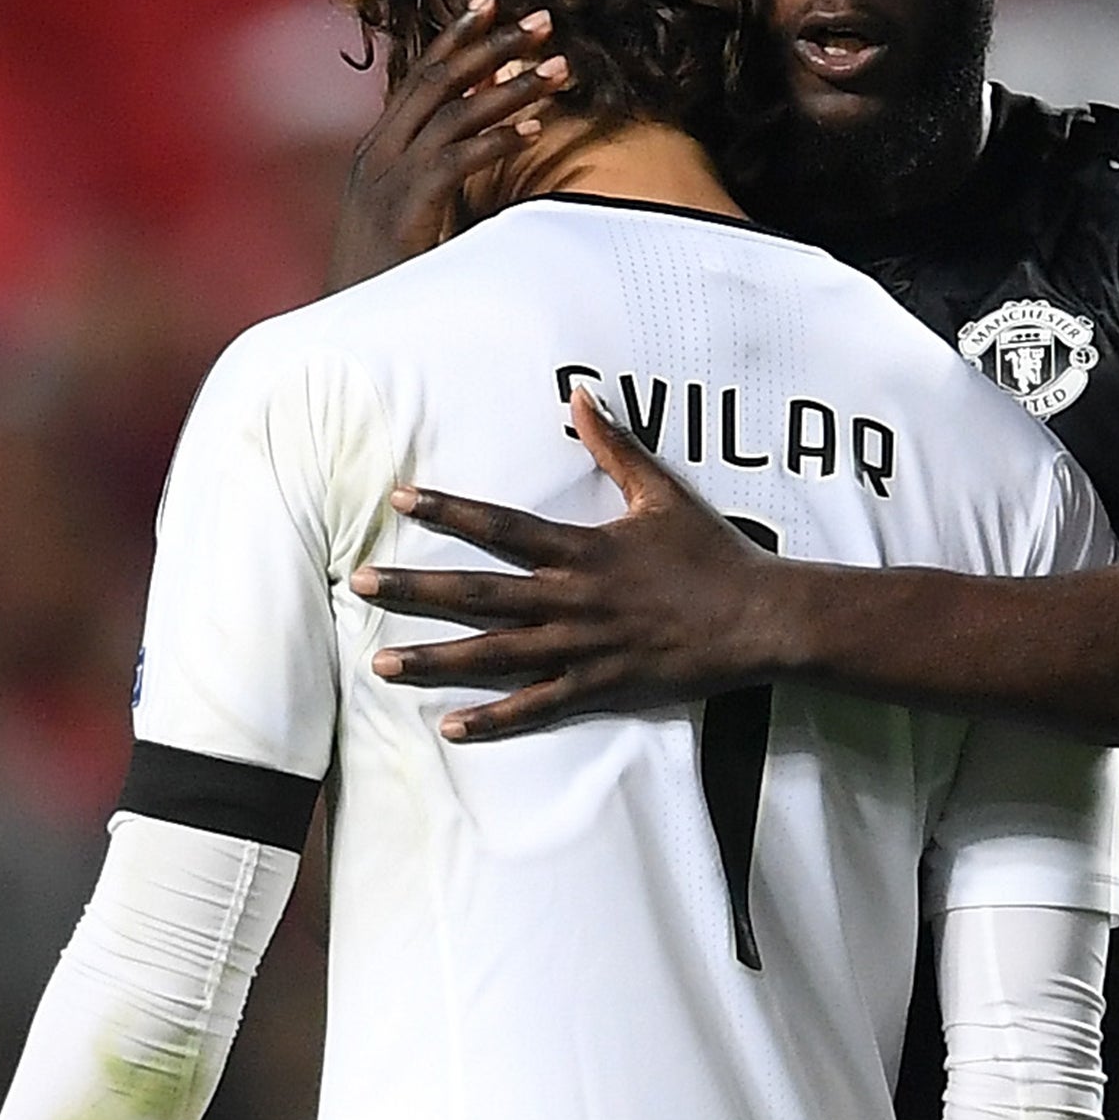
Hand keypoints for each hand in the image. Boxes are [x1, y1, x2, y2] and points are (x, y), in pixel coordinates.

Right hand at [326, 0, 571, 289]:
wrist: (350, 331)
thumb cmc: (388, 277)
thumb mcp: (410, 215)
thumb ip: (436, 175)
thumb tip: (479, 142)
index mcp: (377, 149)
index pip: (419, 75)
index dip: (457, 35)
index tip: (492, 0)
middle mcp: (378, 154)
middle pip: (439, 80)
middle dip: (493, 45)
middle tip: (544, 20)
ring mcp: (388, 180)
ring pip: (455, 114)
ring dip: (512, 87)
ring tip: (559, 69)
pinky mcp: (406, 209)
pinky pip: (457, 161)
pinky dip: (497, 139)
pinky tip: (534, 127)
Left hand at [353, 390, 796, 738]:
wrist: (759, 618)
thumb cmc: (712, 553)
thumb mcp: (662, 492)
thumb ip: (614, 445)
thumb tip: (580, 394)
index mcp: (584, 549)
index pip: (502, 525)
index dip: (450, 510)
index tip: (402, 499)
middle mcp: (574, 599)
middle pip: (479, 593)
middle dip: (415, 588)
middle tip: (359, 583)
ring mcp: (584, 647)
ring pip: (496, 655)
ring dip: (435, 659)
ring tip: (380, 662)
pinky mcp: (601, 685)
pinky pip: (538, 706)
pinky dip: (495, 718)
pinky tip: (450, 725)